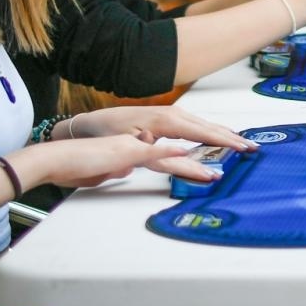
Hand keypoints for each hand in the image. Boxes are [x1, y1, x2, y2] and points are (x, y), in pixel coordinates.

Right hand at [15, 134, 222, 188]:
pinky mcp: (127, 151)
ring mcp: (138, 142)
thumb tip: (130, 168)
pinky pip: (154, 153)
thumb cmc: (82, 161)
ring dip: (203, 155)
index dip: (211, 143)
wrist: (58, 155)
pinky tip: (187, 156)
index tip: (234, 148)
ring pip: (178, 146)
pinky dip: (171, 154)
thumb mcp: (113, 164)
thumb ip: (127, 164)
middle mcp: (146, 136)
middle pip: (190, 138)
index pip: (186, 139)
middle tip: (247, 149)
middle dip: (220, 143)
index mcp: (146, 140)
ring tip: (225, 164)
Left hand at [65, 106, 255, 152]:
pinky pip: (195, 125)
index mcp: (166, 120)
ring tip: (242, 142)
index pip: (203, 133)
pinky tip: (218, 136)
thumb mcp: (133, 149)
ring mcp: (171, 114)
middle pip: (208, 127)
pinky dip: (210, 131)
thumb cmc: (109, 135)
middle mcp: (172, 114)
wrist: (90, 123)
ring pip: (203, 125)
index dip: (224, 142)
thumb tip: (185, 158)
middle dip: (231, 137)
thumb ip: (161, 156)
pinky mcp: (167, 118)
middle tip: (252, 147)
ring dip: (223, 134)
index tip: (242, 148)